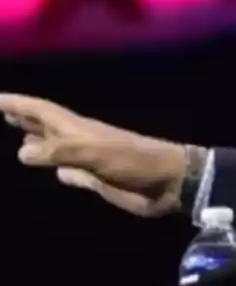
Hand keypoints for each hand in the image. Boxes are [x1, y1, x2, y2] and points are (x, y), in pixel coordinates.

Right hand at [0, 93, 187, 217]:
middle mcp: (80, 140)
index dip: (18, 104)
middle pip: (46, 124)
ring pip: (55, 146)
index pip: (42, 111)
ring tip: (17, 133)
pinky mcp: (96, 178)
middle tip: (2, 109)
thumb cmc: (136, 162)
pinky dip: (55, 165)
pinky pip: (69, 169)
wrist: (170, 181)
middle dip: (23, 116)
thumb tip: (22, 151)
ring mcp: (89, 159)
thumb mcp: (97, 153)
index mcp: (79, 129)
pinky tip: (49, 167)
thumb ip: (61, 151)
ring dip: (36, 139)